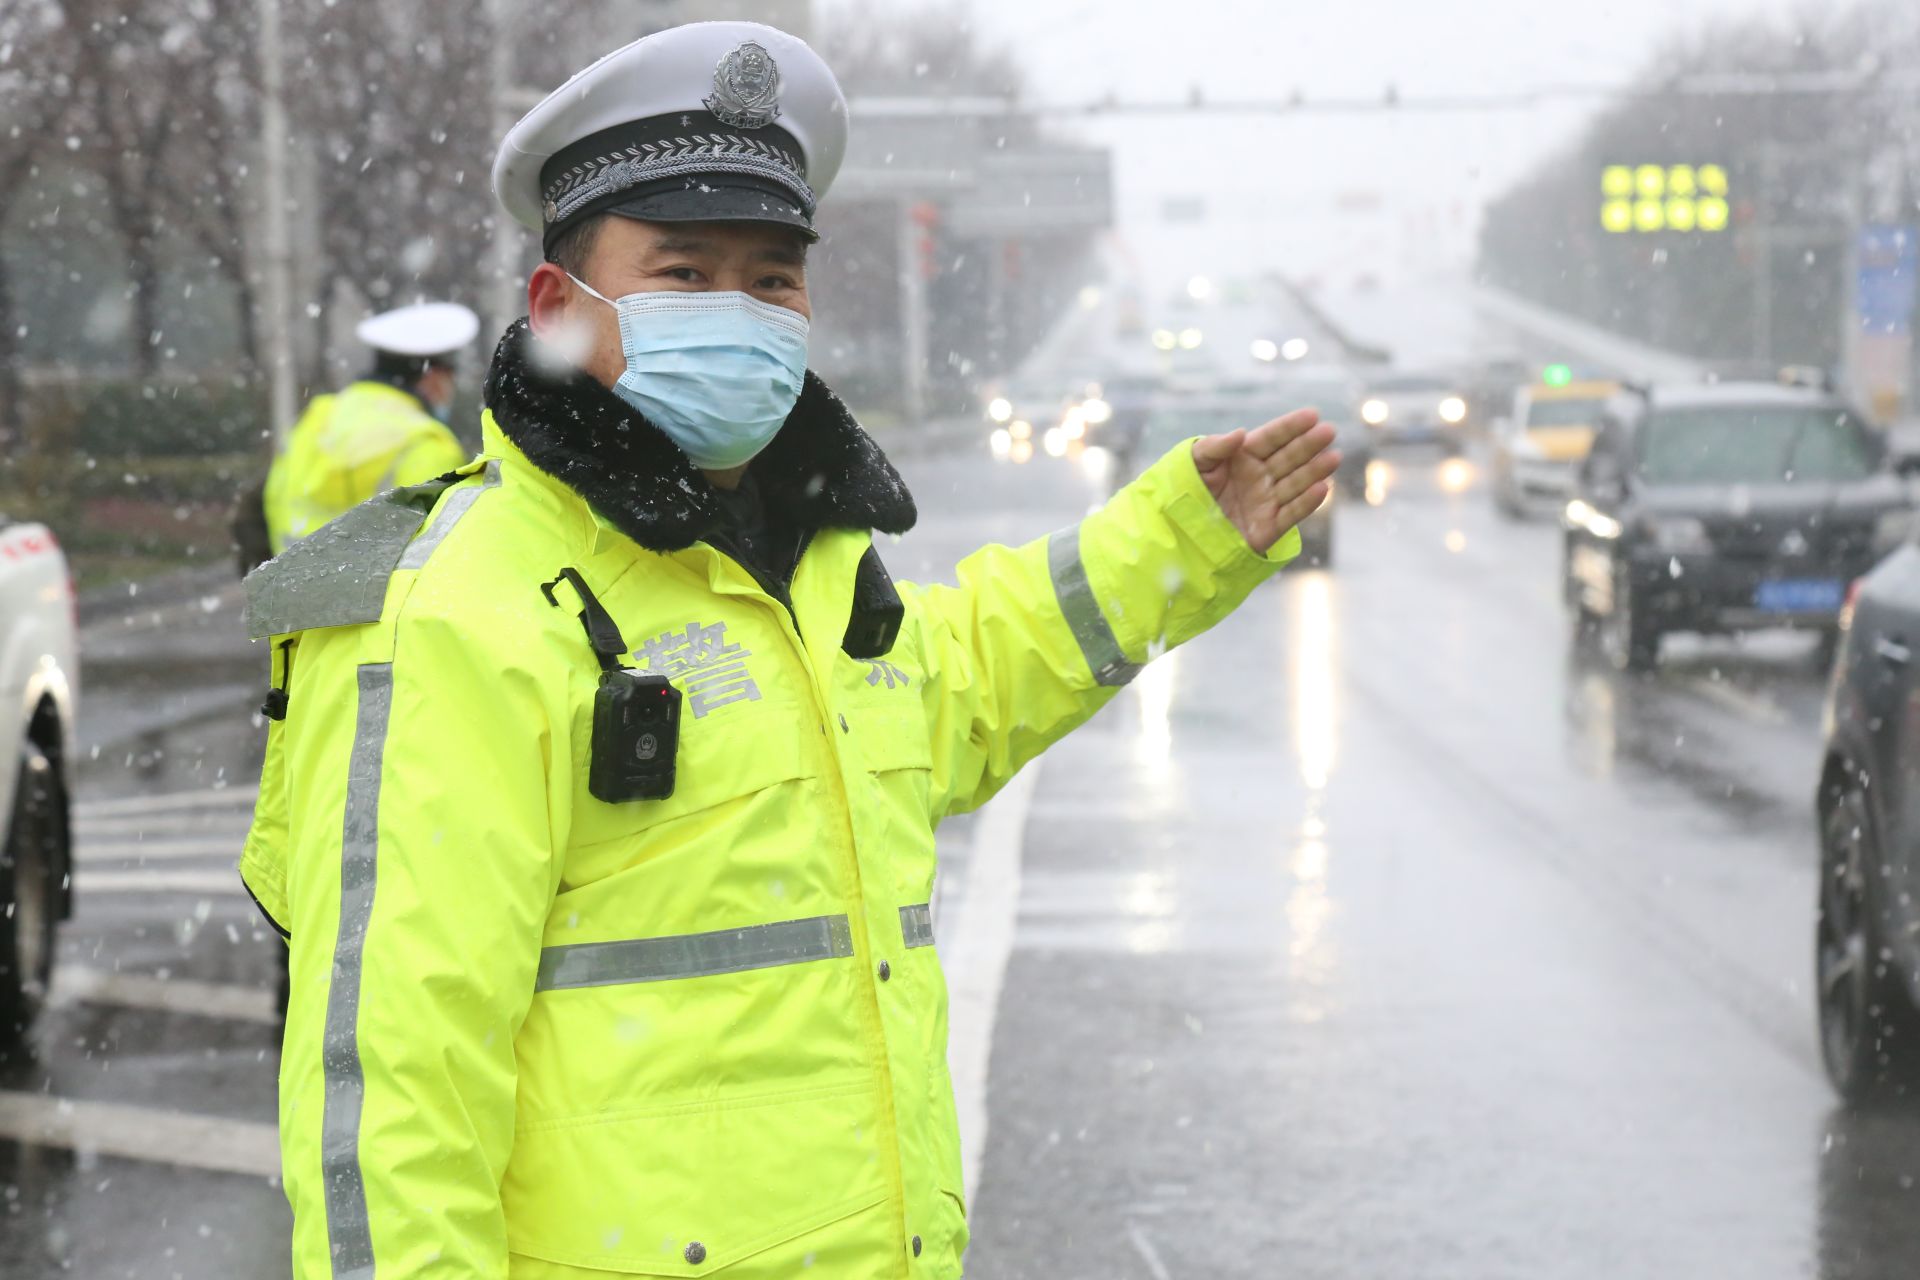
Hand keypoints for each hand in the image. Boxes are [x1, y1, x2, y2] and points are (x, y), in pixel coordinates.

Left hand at [1192, 408, 1340, 553]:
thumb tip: (1241, 434)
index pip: (1272, 438)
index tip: (1312, 415)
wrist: (1180, 530)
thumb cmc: (1187, 490)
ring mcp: (1266, 501)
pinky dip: (1307, 502)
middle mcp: (1260, 476)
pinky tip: (1323, 488)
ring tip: (1334, 457)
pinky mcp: (1268, 527)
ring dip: (1315, 471)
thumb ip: (1215, 446)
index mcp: (1244, 456)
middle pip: (1289, 458)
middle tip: (1329, 431)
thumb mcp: (1195, 463)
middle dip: (1309, 445)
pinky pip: (1291, 513)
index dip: (1291, 427)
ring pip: (1296, 483)